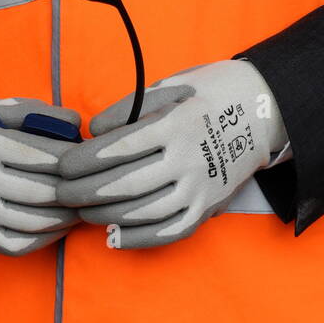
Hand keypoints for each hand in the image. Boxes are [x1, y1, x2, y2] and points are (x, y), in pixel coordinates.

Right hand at [0, 94, 83, 254]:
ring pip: (32, 222)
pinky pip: (16, 244)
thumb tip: (77, 126)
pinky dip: (43, 239)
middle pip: (40, 192)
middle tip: (94, 186)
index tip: (89, 158)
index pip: (38, 156)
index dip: (70, 159)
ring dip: (65, 217)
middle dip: (73, 190)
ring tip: (83, 207)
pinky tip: (59, 227)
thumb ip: (38, 113)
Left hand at [57, 59, 286, 248]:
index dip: (84, 160)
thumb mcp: (170, 85)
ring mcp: (200, 186)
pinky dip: (139, 237)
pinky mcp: (209, 205)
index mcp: (175, 123)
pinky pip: (171, 230)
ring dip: (106, 216)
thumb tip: (95, 132)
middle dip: (85, 192)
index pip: (118, 148)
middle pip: (126, 184)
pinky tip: (114, 235)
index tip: (62, 165)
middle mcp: (188, 158)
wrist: (262, 109)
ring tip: (82, 212)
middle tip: (61, 193)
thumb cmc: (207, 91)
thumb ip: (132, 109)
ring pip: (144, 211)